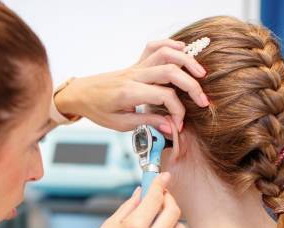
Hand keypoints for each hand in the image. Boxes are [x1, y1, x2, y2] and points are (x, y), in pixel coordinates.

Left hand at [54, 39, 208, 132]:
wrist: (80, 94)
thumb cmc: (98, 109)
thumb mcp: (120, 123)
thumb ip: (147, 122)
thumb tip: (169, 126)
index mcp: (129, 93)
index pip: (164, 96)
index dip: (177, 111)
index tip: (178, 124)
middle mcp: (134, 76)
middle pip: (170, 72)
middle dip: (191, 86)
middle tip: (203, 101)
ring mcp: (135, 67)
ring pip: (165, 54)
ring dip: (186, 61)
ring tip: (200, 74)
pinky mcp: (135, 64)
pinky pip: (154, 47)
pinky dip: (170, 45)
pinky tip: (182, 51)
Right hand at [64, 173, 186, 227]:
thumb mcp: (109, 225)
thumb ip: (130, 206)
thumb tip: (142, 191)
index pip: (156, 198)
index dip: (160, 184)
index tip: (163, 177)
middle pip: (173, 211)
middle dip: (168, 199)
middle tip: (160, 197)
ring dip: (170, 221)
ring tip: (155, 223)